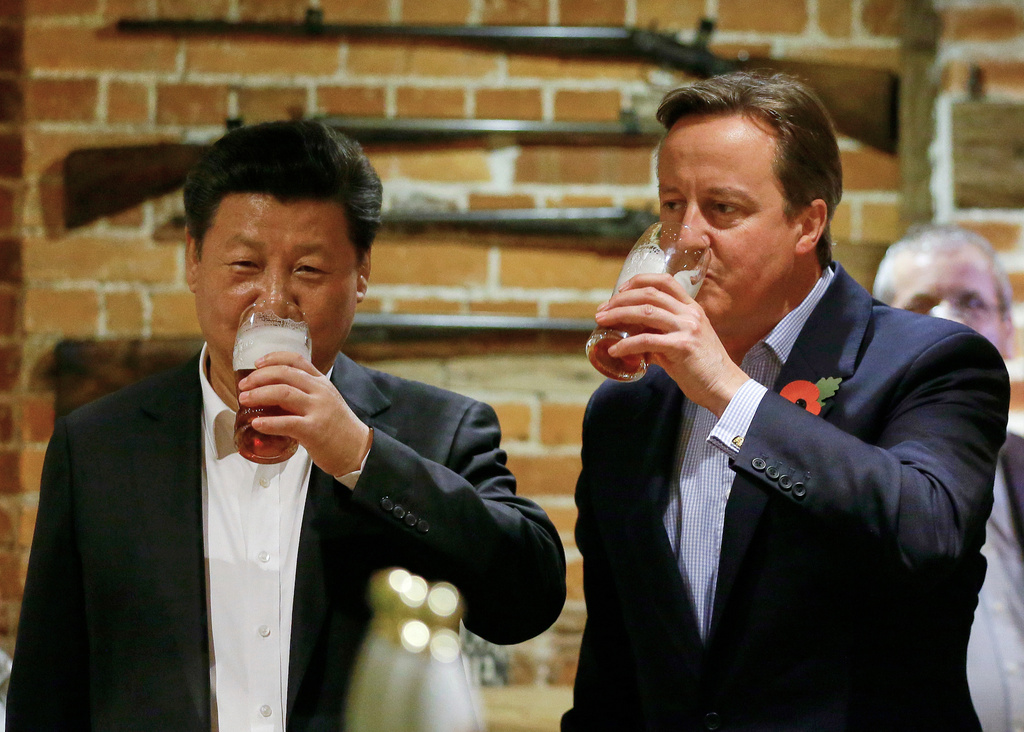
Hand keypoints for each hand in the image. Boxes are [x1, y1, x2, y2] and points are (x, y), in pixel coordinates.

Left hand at [237, 351, 371, 475]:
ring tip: (244, 400)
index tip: (257, 363)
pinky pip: (287, 423)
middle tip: (244, 385)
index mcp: (321, 382)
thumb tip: (273, 393)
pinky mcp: (314, 430)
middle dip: (259, 377)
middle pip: (285, 374)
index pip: (296, 360)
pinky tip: (256, 423)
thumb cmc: (338, 428)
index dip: (273, 358)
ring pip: (283, 393)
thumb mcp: (325, 402)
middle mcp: (320, 392)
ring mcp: (318, 410)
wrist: (358, 450)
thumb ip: (305, 394)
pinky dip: (268, 422)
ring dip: (259, 395)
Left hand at [596, 273, 748, 415]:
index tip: (619, 290)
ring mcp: (687, 328)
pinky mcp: (682, 347)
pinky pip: (646, 341)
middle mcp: (689, 313)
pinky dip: (626, 345)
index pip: (664, 282)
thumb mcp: (683, 343)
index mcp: (691, 308)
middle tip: (602, 310)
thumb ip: (661, 337)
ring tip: (601, 322)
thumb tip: (634, 341)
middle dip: (620, 300)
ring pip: (645, 312)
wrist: (724, 387)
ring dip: (618, 315)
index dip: (638, 281)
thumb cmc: (702, 368)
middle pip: (649, 294)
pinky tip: (614, 350)